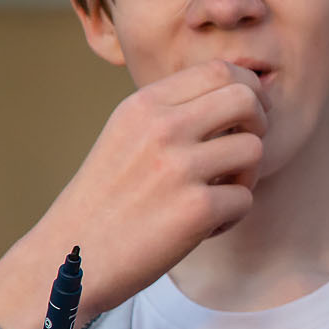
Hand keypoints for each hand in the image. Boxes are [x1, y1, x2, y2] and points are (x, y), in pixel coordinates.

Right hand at [0, 62, 267, 328]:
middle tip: (240, 155)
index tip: (245, 118)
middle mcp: (162, 128)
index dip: (246, 91)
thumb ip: (174, 112)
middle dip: (258, 125)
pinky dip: (230, 218)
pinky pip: (245, 199)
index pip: (218, 70)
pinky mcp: (197, 208)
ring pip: (254, 150)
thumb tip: (241, 94)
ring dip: (244, 177)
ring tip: (214, 196)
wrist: (70, 258)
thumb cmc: (107, 201)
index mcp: (144, 104)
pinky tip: (199, 229)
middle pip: (247, 99)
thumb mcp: (127, 137)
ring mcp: (180, 166)